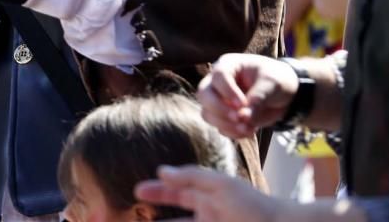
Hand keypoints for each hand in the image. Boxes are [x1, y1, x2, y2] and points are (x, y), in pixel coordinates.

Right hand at [135, 166, 293, 221]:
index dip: (158, 191)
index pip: (177, 193)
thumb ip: (191, 177)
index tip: (137, 191)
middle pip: (175, 219)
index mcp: (208, 198)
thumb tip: (162, 171)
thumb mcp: (221, 186)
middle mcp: (207, 216)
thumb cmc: (254, 206)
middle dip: (156, 219)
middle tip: (134, 217)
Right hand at [197, 53, 298, 138]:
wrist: (284, 95)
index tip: (243, 104)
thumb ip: (258, 99)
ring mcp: (219, 100)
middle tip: (238, 118)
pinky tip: (250, 130)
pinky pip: (219, 127)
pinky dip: (233, 133)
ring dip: (225, 124)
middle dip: (219, 109)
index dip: (227, 92)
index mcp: (229, 65)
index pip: (218, 76)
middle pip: (204, 95)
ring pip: (207, 114)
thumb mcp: (271, 84)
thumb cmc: (276, 80)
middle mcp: (218, 82)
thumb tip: (242, 118)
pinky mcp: (224, 116)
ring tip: (248, 129)